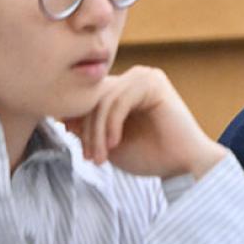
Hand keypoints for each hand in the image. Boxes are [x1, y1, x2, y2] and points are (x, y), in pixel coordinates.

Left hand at [63, 66, 226, 179]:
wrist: (183, 166)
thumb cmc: (150, 156)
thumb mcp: (109, 142)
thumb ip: (88, 127)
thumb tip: (61, 116)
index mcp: (124, 89)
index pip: (90, 97)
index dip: (78, 121)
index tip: (79, 148)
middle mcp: (133, 78)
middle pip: (94, 97)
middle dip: (87, 130)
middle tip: (89, 157)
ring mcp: (144, 76)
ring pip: (103, 100)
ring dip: (97, 132)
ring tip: (100, 157)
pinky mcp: (153, 82)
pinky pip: (119, 100)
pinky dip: (111, 124)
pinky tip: (114, 144)